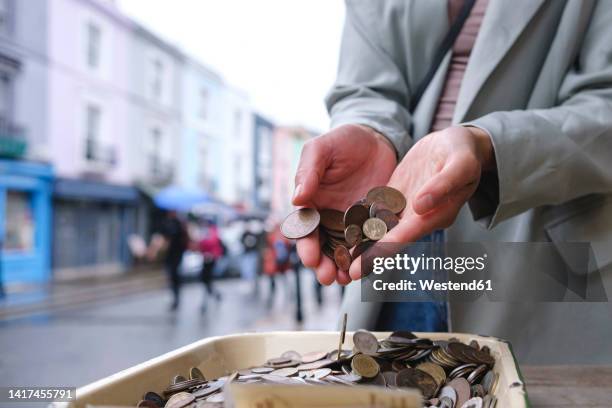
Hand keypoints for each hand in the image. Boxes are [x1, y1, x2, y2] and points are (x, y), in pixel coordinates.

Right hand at [292, 124, 396, 284]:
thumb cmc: (342, 141)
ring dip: (344, 267)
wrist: (376, 138)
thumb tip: (296, 199)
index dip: (306, 245)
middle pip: (323, 247)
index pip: (305, 229)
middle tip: (328, 277)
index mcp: (311, 203)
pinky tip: (370, 266)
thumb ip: (308, 171)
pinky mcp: (374, 221)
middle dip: (323, 265)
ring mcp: (352, 222)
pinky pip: (370, 242)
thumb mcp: (321, 149)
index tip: (310, 258)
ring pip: (345, 250)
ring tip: (346, 280)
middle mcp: (329, 217)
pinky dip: (368, 255)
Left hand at [348, 125, 494, 279]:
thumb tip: (421, 206)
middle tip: (348, 274)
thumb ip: (443, 186)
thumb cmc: (463, 152)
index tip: (366, 264)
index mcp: (436, 214)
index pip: (407, 235)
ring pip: (381, 229)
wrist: (457, 144)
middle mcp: (419, 217)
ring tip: (340, 258)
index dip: (386, 250)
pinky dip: (362, 222)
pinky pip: (377, 212)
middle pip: (391, 239)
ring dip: (363, 244)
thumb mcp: (460, 164)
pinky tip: (344, 230)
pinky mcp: (396, 197)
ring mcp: (406, 208)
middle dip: (371, 257)